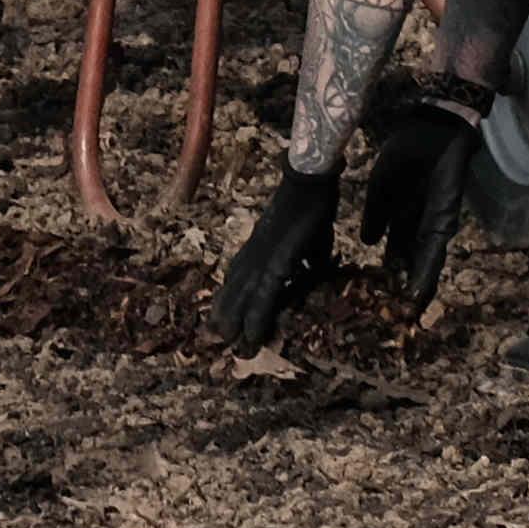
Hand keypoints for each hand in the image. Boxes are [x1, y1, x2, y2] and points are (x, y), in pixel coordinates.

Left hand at [216, 164, 343, 346]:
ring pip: (243, 296)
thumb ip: (305, 259)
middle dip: (226, 315)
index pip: (238, 277)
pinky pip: (264, 294)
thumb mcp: (307, 241)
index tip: (220, 317)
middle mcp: (254, 255)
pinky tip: (252, 333)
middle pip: (235, 290)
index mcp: (258, 248)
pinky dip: (257, 315)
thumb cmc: (310, 208)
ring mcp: (263, 258)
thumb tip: (309, 271)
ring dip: (235, 322)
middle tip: (217, 341)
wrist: (308, 182)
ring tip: (229, 345)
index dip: (229, 298)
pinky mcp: (276, 262)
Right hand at [353, 93, 479, 316]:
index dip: (390, 273)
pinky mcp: (446, 214)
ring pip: (427, 259)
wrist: (431, 126)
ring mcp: (435, 220)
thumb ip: (376, 213)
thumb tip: (366, 242)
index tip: (381, 296)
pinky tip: (421, 284)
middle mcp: (420, 222)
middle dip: (407, 287)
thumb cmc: (407, 149)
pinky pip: (436, 245)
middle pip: (413, 261)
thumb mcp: (381, 184)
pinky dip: (428, 266)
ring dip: (420, 285)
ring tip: (411, 310)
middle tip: (400, 315)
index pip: (396, 251)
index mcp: (402, 215)